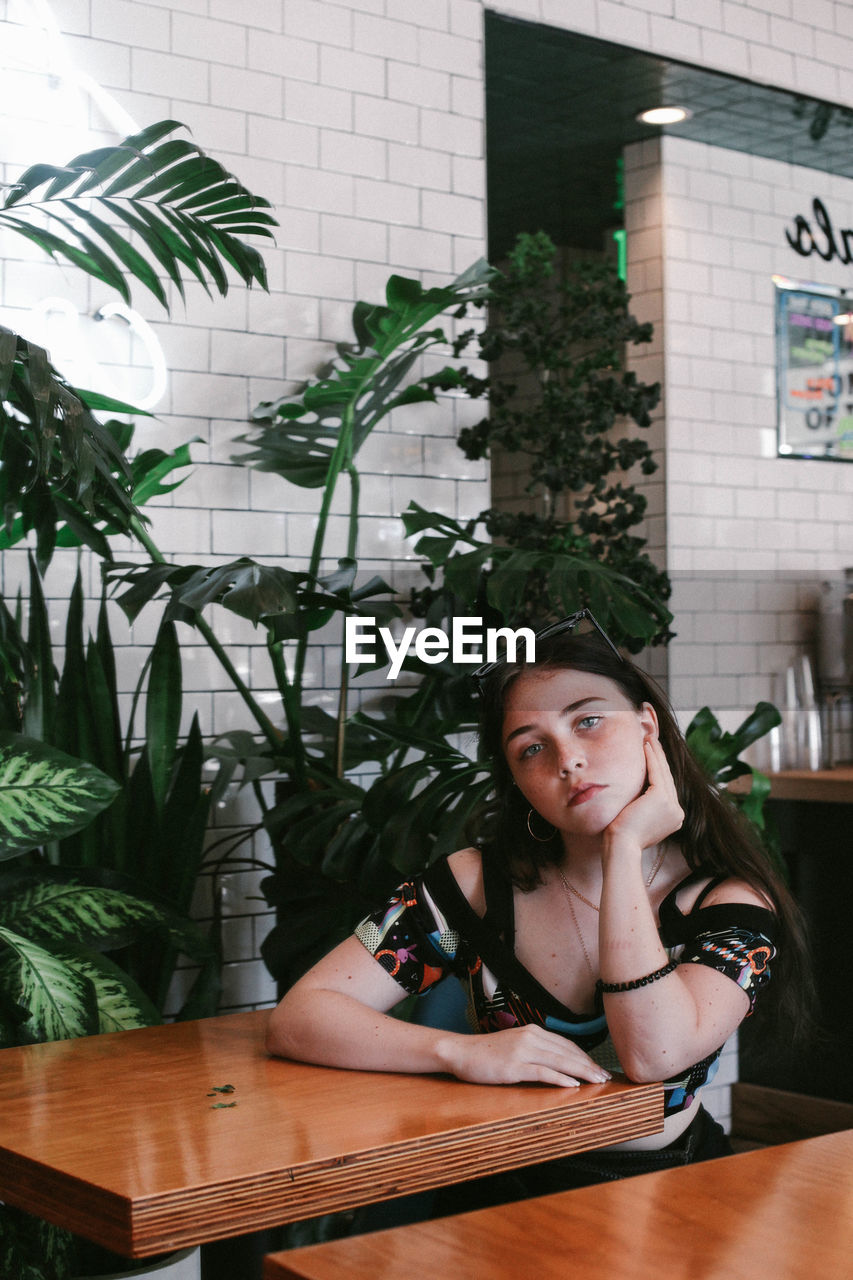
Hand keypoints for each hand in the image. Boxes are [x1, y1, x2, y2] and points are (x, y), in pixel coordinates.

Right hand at [440, 1025, 611, 1087]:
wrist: (460, 1051)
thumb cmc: (487, 1052)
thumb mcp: (515, 1045)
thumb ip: (535, 1050)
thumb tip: (558, 1063)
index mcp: (533, 1031)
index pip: (566, 1044)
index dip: (585, 1057)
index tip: (599, 1068)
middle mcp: (530, 1037)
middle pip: (567, 1052)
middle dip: (589, 1065)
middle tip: (606, 1077)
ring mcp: (522, 1051)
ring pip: (559, 1061)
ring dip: (582, 1072)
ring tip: (597, 1081)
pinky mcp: (514, 1066)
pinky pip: (542, 1072)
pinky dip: (559, 1078)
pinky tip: (573, 1085)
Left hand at [605, 737, 683, 852]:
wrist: (621, 846)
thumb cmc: (622, 835)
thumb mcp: (639, 817)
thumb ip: (644, 804)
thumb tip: (638, 789)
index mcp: (673, 818)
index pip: (666, 788)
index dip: (659, 769)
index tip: (652, 754)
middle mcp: (677, 812)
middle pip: (667, 778)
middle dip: (659, 758)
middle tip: (652, 741)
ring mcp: (672, 805)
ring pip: (663, 773)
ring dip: (656, 753)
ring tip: (649, 739)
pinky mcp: (662, 798)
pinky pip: (656, 773)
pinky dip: (651, 758)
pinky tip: (646, 746)